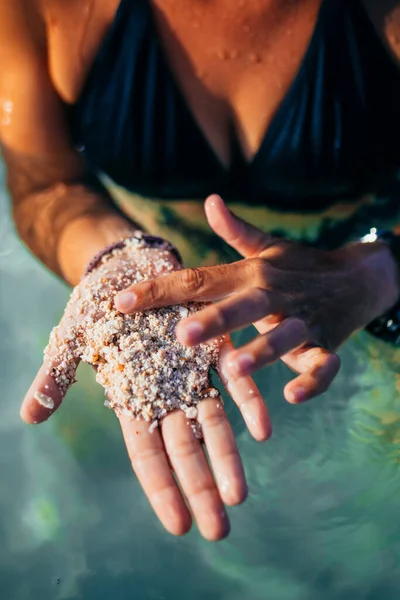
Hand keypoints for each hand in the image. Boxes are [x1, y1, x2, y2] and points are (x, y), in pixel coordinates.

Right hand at [21, 236, 269, 540]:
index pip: (147, 453)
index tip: (180, 525)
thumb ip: (56, 375)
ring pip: (213, 422)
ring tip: (240, 496)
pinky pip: (234, 377)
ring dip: (227, 457)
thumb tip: (29, 415)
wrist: (128, 266)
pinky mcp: (213, 345)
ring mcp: (192, 372)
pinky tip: (263, 430)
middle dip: (201, 487)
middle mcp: (166, 393)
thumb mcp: (71, 339)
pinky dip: (247, 402)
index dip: (162, 487)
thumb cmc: (96, 304)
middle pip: (185, 448)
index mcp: (132, 398)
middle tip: (219, 529)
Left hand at [115, 195, 393, 404]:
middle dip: (213, 321)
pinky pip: (322, 366)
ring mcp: (303, 321)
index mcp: (251, 274)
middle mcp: (274, 295)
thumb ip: (236, 230)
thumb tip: (210, 200)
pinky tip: (291, 396)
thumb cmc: (299, 266)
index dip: (160, 290)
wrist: (357, 278)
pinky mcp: (326, 344)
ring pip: (282, 336)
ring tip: (236, 368)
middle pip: (241, 307)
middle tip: (182, 335)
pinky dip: (311, 381)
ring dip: (261, 352)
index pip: (200, 281)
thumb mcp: (268, 248)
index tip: (121, 302)